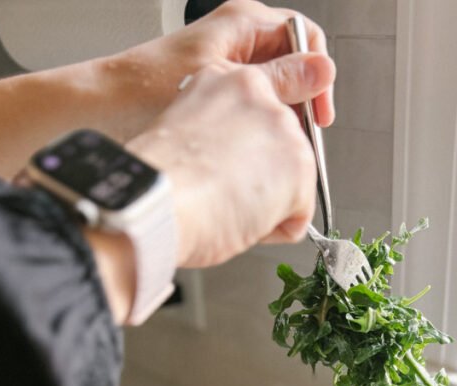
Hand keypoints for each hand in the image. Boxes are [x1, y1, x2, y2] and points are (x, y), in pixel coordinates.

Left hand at [114, 0, 334, 136]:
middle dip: (298, 104)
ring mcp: (223, 63)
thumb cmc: (146, 92)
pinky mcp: (211, 89)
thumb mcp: (228, 84)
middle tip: (298, 138)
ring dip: (277, 120)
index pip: (306, 40)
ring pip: (272, 91)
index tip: (319, 116)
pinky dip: (255, 126)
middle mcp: (235, 38)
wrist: (101, 112)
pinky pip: (249, 105)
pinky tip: (250, 148)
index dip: (319, 78)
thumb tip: (322, 72)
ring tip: (272, 147)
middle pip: (292, 68)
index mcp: (243, 22)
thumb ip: (280, 79)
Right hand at [127, 51, 333, 266]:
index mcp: (225, 82)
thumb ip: (217, 134)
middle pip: (280, 151)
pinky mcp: (301, 167)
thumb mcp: (183, 132)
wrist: (156, 198)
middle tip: (223, 196)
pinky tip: (241, 221)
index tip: (224, 172)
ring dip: (266, 206)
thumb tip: (231, 161)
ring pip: (292, 184)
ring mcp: (284, 129)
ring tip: (227, 206)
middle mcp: (260, 96)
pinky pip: (298, 218)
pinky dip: (273, 232)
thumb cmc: (157, 179)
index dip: (244, 157)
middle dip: (261, 181)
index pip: (257, 121)